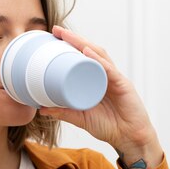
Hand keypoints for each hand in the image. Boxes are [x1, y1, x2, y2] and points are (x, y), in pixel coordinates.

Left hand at [39, 26, 162, 168]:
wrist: (128, 138)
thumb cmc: (108, 125)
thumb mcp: (79, 118)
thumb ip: (62, 112)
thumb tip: (40, 108)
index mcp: (95, 79)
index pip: (82, 57)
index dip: (69, 45)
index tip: (52, 36)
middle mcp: (105, 74)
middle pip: (90, 50)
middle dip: (73, 38)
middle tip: (56, 30)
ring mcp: (115, 78)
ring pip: (99, 56)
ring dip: (83, 44)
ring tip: (68, 36)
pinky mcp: (123, 85)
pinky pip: (109, 70)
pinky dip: (98, 61)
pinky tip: (87, 53)